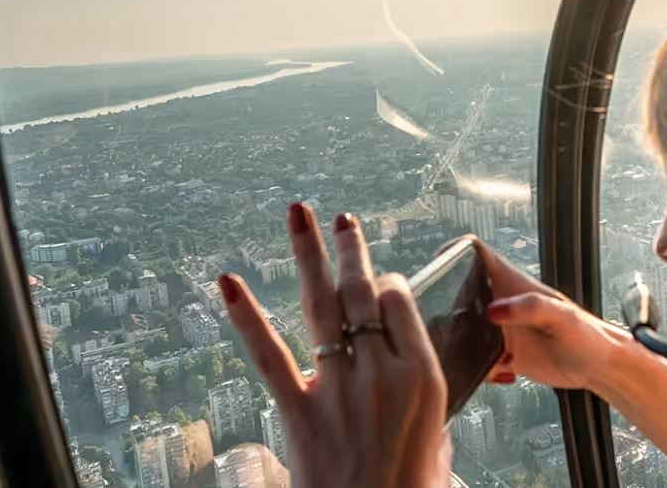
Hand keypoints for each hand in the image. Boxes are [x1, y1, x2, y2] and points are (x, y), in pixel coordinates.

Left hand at [221, 204, 448, 487]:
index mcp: (425, 379)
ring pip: (321, 307)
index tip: (378, 280)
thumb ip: (429, 422)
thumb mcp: (438, 452)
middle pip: (362, 295)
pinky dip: (245, 316)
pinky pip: (268, 355)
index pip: (400, 306)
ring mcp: (339, 388)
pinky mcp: (299, 411)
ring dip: (308, 255)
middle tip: (341, 221)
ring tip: (298, 214)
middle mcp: (383, 373)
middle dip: (350, 251)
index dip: (387, 286)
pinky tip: (227, 282)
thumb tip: (422, 417)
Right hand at [456, 239, 635, 389]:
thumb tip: (495, 310)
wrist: (599, 367)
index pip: (479, 255)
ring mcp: (501, 330)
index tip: (437, 261)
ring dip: (460, 342)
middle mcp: (504, 306)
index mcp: (516, 286)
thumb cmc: (589, 336)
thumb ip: (531, 308)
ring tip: (471, 355)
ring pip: (465, 329)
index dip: (456, 251)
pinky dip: (479, 369)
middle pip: (462, 294)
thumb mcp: (563, 318)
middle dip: (447, 305)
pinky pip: (478, 359)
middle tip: (442, 323)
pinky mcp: (503, 355)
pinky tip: (501, 373)